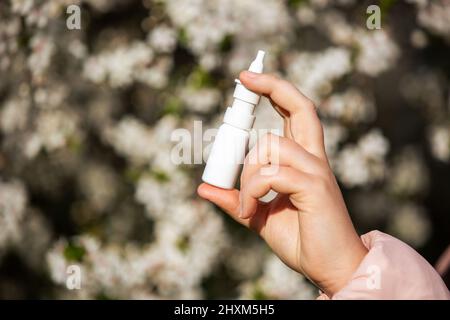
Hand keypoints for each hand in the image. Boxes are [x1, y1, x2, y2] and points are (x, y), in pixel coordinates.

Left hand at [198, 71, 367, 296]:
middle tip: (243, 77)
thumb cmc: (301, 240)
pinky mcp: (315, 186)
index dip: (275, 91)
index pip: (294, 114)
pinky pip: (271, 173)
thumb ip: (236, 199)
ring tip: (246, 205)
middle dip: (273, 84)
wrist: (329, 268)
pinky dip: (251, 190)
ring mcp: (316, 171)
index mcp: (303, 161)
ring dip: (247, 174)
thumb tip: (204, 188)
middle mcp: (313, 159)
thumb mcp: (259, 215)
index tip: (247, 80)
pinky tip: (250, 211)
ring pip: (270, 145)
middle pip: (301, 106)